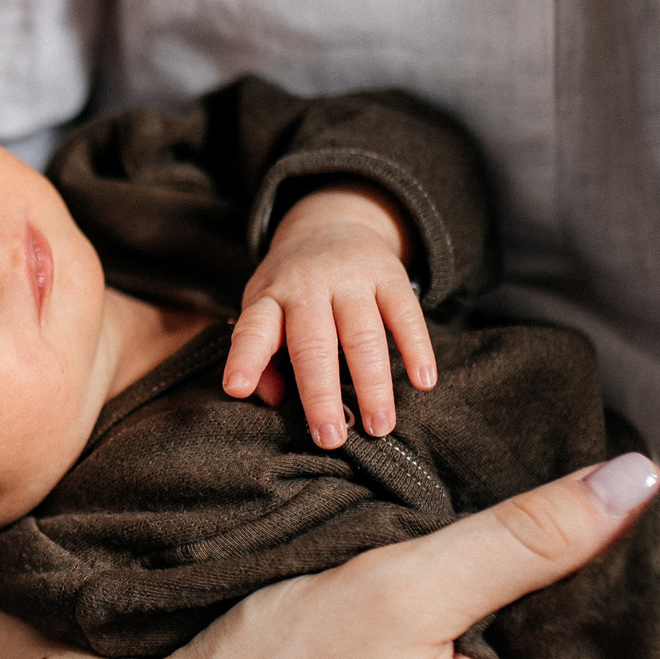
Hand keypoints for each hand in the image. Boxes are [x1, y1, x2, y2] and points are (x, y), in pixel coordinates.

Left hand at [222, 180, 437, 447]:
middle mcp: (308, 286)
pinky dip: (417, 348)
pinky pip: (406, 314)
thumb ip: (263, 355)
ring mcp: (351, 279)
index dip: (244, 358)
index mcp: (270, 298)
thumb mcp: (265, 309)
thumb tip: (271, 399)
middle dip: (320, 393)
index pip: (253, 328)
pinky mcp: (390, 276)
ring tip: (380, 426)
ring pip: (363, 334)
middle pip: (313, 343)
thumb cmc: (292, 286)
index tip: (235, 389)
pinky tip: (424, 381)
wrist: (331, 221)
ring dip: (373, 383)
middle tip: (331, 438)